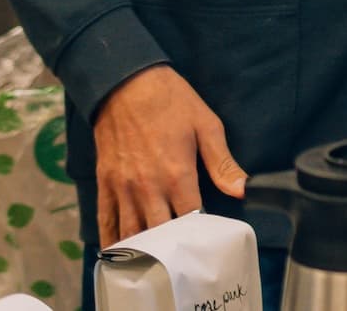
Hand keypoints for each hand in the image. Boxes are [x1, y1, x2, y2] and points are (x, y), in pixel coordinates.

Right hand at [92, 64, 245, 245]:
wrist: (126, 83)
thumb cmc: (171, 101)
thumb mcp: (206, 125)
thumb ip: (222, 162)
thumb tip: (242, 189)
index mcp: (177, 175)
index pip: (190, 220)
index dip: (199, 234)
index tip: (207, 240)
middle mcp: (148, 187)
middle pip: (160, 234)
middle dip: (172, 248)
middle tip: (182, 258)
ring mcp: (123, 188)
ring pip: (131, 233)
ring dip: (142, 250)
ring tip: (154, 263)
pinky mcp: (105, 183)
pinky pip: (105, 220)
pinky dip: (112, 239)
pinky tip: (119, 253)